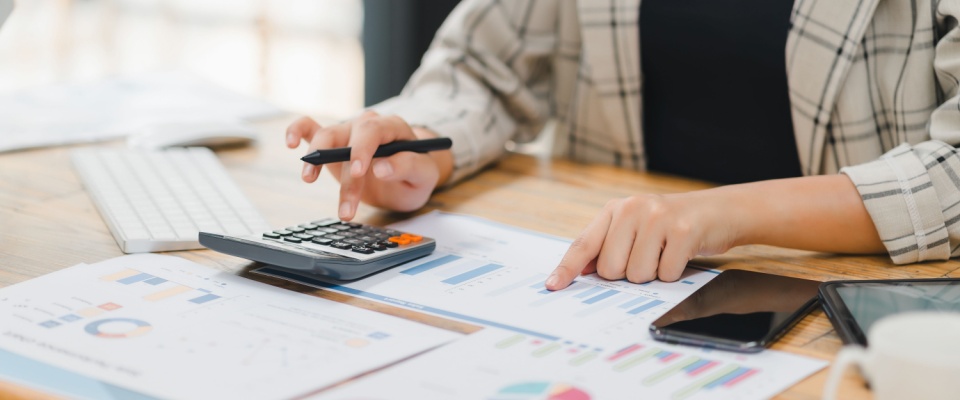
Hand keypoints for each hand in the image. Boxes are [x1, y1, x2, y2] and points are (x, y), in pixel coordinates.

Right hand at [285, 111, 452, 219]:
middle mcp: (367, 125)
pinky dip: (298, 130)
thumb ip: (408, 167)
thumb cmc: (416, 173)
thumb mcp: (423, 175)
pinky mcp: (333, 143)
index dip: (363, 149)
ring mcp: (348, 132)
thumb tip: (382, 167)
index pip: (373, 131)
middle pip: (348, 136)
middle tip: (346, 202)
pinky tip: (291, 143)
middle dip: (344, 169)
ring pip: (326, 136)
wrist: (407, 176)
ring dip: (315, 159)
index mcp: (392, 127)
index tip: (358, 172)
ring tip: (308, 179)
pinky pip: (310, 128)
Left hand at [545, 192, 742, 289]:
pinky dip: (673, 273)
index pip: (584, 243)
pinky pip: (665, 274)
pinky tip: (681, 253)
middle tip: (647, 256)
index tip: (553, 285)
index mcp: (615, 209)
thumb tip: (581, 272)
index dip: (567, 268)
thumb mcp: (635, 227)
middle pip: (611, 269)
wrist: (717, 211)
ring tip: (665, 253)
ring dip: (653, 274)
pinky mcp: (683, 231)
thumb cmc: (670, 225)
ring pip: (638, 275)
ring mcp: (658, 218)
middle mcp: (633, 209)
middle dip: (628, 274)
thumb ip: (608, 245)